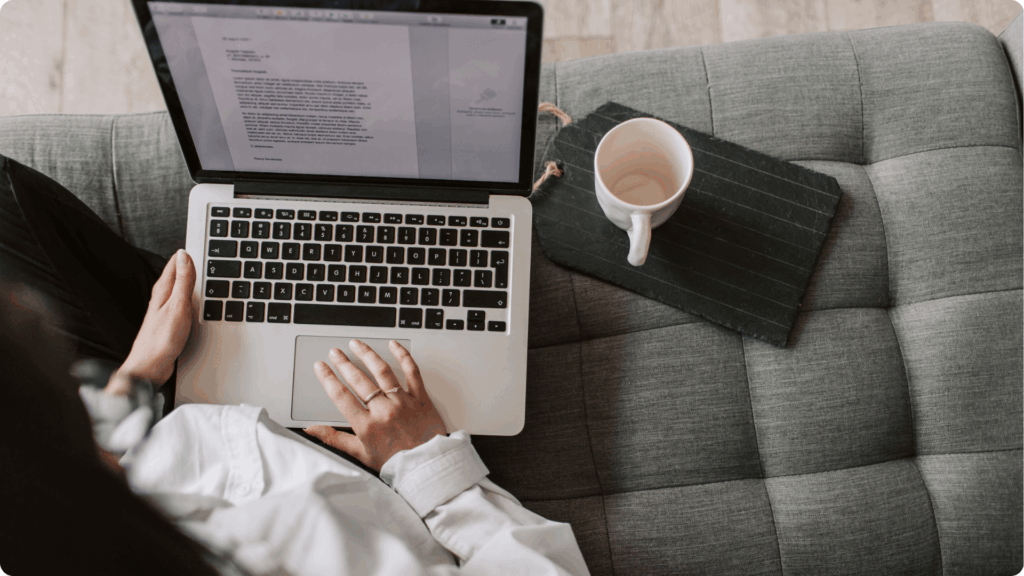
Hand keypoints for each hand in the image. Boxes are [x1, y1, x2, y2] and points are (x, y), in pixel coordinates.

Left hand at [106, 250, 195, 394]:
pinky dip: (191, 299)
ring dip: (191, 282)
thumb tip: (184, 255)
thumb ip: (183, 281)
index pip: (175, 263)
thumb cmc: (161, 339)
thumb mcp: (178, 306)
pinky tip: (197, 304)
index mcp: (162, 290)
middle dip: (190, 265)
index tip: (200, 245)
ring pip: (180, 289)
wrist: (150, 367)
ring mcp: (165, 310)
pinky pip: (182, 304)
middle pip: (178, 275)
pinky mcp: (169, 322)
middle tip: (204, 256)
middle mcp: (161, 298)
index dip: (188, 254)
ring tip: (203, 275)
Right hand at [304, 339, 447, 470]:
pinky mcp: (421, 398)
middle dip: (343, 363)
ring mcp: (403, 402)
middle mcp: (384, 410)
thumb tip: (311, 431)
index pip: (341, 396)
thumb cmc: (396, 463)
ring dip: (366, 354)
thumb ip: (334, 439)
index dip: (328, 378)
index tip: (320, 366)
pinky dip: (403, 356)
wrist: (428, 468)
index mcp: (367, 426)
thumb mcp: (360, 454)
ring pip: (382, 371)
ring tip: (356, 344)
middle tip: (334, 352)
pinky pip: (412, 371)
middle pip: (358, 380)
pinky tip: (393, 345)